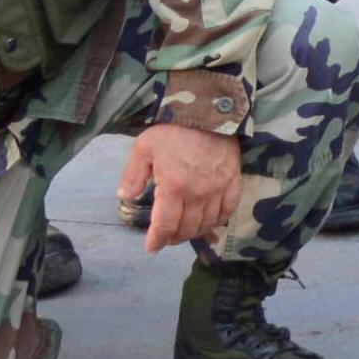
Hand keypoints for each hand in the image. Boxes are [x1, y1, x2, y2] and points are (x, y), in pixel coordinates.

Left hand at [119, 122, 242, 250]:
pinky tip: (210, 221)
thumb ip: (133, 175)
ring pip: (207, 223)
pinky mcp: (233, 181)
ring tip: (185, 231)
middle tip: (166, 237)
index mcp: (174, 187)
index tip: (152, 247)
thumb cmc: (173, 130)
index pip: (165, 225)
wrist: (208, 111)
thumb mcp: (144, 147)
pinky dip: (218, 221)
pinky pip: (228, 210)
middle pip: (186, 228)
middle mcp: (198, 194)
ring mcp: (218, 189)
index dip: (157, 240)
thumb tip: (125, 197)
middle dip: (174, 237)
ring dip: (194, 232)